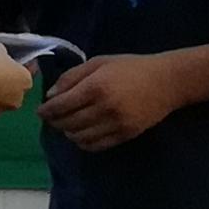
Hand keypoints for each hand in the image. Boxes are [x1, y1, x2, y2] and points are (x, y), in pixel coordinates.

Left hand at [40, 52, 184, 149]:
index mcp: (96, 87)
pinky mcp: (126, 135)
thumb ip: (72, 77)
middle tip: (52, 118)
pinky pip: (96, 145)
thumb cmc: (130, 67)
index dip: (46, 111)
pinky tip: (81, 134)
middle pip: (68, 123)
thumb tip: (51, 96)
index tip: (41, 111)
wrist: (168, 81)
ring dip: (68, 133)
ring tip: (67, 125)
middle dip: (55, 122)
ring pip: (80, 137)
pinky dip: (83, 142)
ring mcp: (116, 124)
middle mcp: (104, 108)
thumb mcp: (99, 63)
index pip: (61, 106)